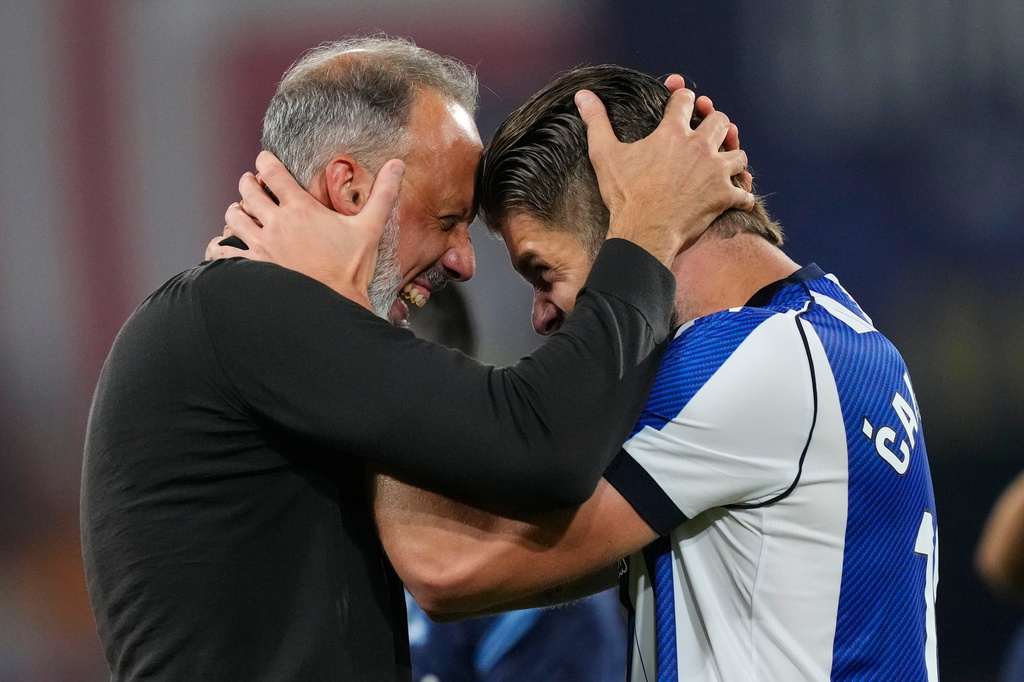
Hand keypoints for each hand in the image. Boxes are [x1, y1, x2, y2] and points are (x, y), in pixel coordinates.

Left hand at [205, 151, 404, 308]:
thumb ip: (383, 193)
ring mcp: (261, 246)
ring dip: (235, 212)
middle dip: (248, 184)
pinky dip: (220, 246)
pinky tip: (224, 246)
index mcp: (300, 209)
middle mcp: (275, 223)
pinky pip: (223, 252)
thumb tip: (398, 164)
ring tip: (242, 213)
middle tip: (252, 185)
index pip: (272, 172)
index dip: (265, 161)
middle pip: (246, 190)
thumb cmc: (352, 269)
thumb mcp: (370, 228)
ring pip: (232, 217)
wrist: (334, 307)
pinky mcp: (253, 267)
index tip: (265, 160)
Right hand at [575, 77, 753, 266]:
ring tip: (724, 163)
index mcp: (672, 133)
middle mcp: (699, 146)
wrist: (643, 232)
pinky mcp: (724, 197)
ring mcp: (715, 172)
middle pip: (720, 121)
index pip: (684, 101)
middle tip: (708, 130)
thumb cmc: (625, 195)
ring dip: (733, 157)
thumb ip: (596, 122)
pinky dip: (741, 195)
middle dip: (716, 123)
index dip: (682, 96)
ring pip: (739, 154)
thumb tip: (583, 96)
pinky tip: (734, 197)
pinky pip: (744, 193)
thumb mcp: (605, 155)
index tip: (681, 99)